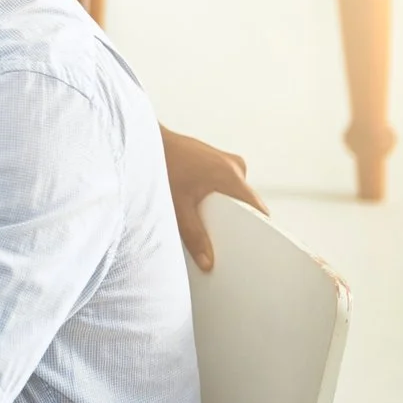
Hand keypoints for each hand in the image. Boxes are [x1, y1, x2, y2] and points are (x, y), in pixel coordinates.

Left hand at [163, 125, 266, 270]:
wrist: (144, 141)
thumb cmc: (161, 166)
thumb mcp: (178, 207)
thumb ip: (194, 236)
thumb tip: (208, 261)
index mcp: (232, 175)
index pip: (257, 208)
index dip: (258, 227)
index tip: (255, 243)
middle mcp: (234, 165)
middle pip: (246, 202)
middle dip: (238, 220)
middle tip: (226, 238)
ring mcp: (225, 160)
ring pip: (234, 192)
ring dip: (225, 206)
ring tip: (209, 220)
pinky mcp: (214, 159)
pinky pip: (224, 183)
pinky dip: (217, 195)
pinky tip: (201, 204)